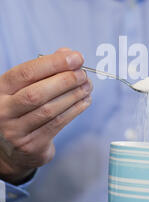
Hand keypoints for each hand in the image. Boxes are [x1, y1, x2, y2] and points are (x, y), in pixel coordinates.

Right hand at [0, 48, 92, 184]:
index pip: (25, 73)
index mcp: (0, 89)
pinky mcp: (31, 145)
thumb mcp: (26, 86)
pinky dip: (75, 110)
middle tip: (83, 75)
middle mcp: (3, 110)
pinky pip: (57, 124)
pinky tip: (85, 100)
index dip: (53, 63)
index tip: (76, 58)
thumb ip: (45, 68)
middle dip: (65, 81)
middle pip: (37, 93)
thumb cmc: (23, 108)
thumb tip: (68, 53)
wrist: (11, 147)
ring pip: (49, 110)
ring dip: (73, 95)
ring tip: (87, 86)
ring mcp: (15, 131)